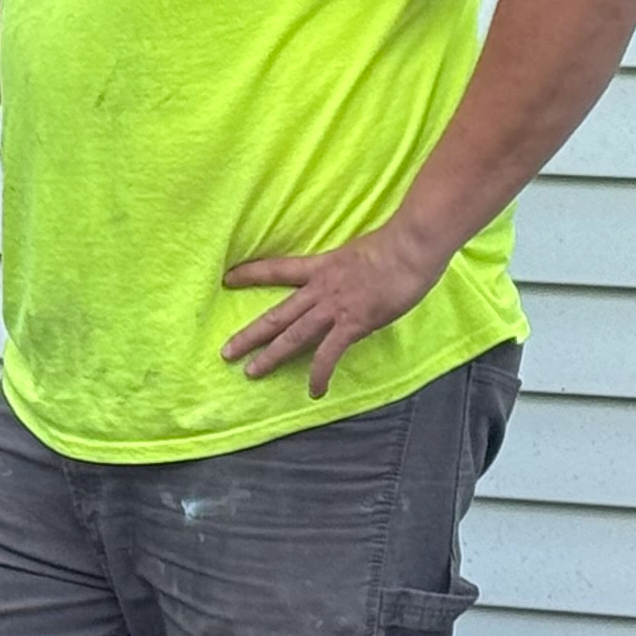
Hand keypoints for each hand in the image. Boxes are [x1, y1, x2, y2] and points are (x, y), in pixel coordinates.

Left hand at [222, 223, 454, 396]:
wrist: (410, 247)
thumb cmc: (395, 244)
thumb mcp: (360, 252)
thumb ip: (348, 269)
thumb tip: (352, 278)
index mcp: (321, 267)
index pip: (278, 269)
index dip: (251, 274)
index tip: (228, 278)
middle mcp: (320, 289)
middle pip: (277, 315)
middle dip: (250, 335)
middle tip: (226, 352)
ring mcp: (334, 308)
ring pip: (293, 336)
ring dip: (270, 356)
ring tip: (250, 372)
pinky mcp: (353, 324)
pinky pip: (329, 354)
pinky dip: (320, 374)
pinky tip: (314, 391)